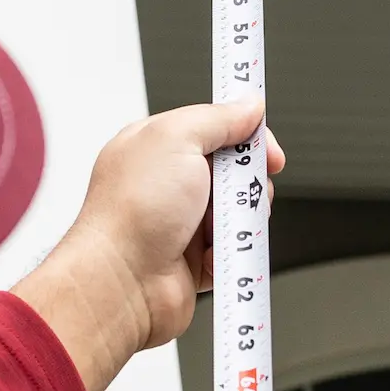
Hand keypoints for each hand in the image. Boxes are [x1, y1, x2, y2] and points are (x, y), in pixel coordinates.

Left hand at [13, 102, 285, 390]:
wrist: (121, 284)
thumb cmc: (132, 213)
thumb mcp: (177, 137)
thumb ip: (217, 117)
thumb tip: (248, 106)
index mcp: (160, 146)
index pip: (217, 127)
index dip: (247, 134)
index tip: (267, 146)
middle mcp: (171, 183)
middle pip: (237, 172)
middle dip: (248, 182)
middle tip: (236, 191)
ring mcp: (183, 223)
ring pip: (241, 213)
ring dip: (240, 220)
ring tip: (218, 228)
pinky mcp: (194, 260)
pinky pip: (233, 251)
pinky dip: (230, 254)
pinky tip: (212, 254)